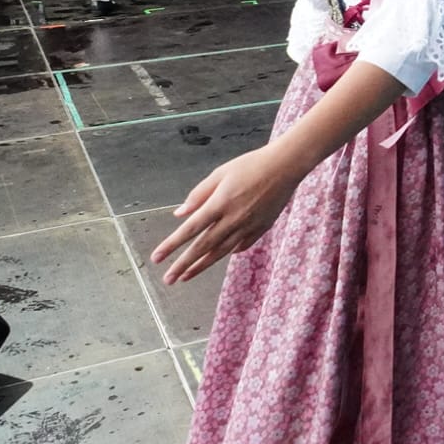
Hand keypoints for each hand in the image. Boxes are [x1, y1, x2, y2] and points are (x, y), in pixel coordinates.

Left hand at [150, 146, 305, 283]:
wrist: (286, 166)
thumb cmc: (251, 164)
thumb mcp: (220, 173)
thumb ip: (199, 194)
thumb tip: (180, 214)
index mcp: (219, 204)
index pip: (190, 230)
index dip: (171, 245)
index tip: (156, 258)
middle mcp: (233, 219)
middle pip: (203, 247)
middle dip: (183, 265)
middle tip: (168, 279)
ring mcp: (249, 226)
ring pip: (221, 251)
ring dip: (202, 266)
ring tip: (186, 277)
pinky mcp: (262, 227)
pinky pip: (243, 244)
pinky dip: (231, 251)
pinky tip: (223, 255)